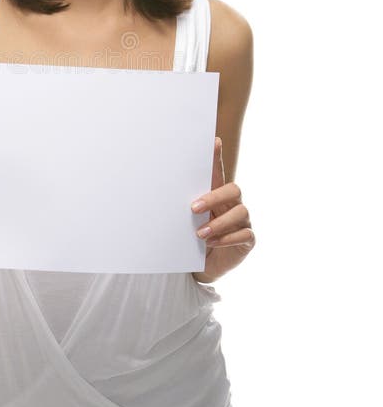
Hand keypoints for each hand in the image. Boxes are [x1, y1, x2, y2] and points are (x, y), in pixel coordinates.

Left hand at [190, 137, 254, 282]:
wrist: (204, 265)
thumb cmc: (194, 237)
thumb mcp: (186, 220)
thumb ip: (181, 206)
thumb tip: (158, 190)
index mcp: (217, 195)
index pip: (218, 172)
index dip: (217, 157)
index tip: (213, 141)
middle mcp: (233, 205)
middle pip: (233, 189)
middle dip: (213, 197)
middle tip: (192, 208)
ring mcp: (243, 222)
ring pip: (241, 212)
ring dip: (218, 223)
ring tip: (199, 233)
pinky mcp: (247, 240)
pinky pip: (244, 234)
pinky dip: (227, 239)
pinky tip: (212, 243)